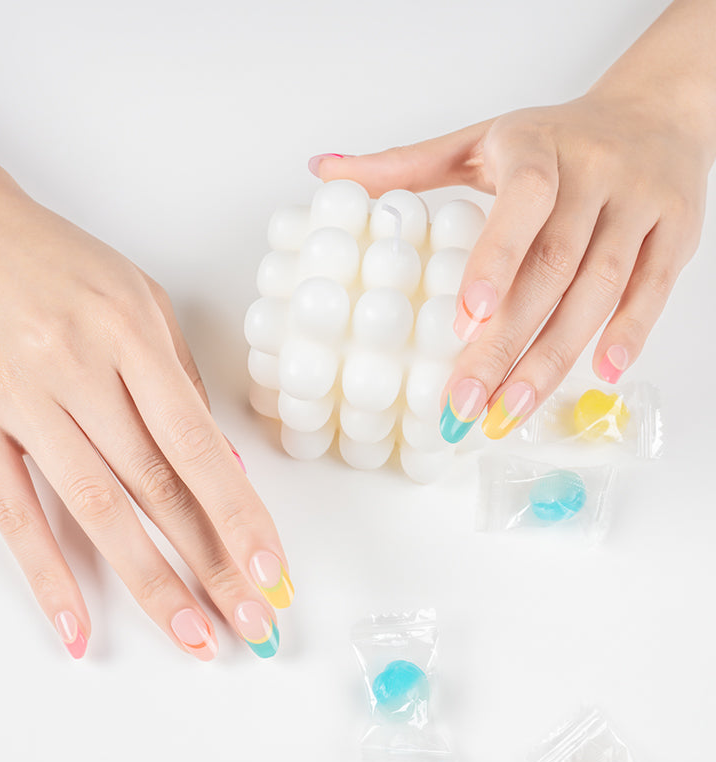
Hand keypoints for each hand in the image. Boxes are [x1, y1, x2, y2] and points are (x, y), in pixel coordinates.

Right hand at [0, 100, 291, 659]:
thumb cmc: (60, 265)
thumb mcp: (142, 302)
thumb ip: (182, 384)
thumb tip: (223, 466)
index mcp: (130, 336)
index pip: (197, 446)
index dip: (238, 514)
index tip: (269, 570)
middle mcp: (78, 370)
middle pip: (156, 488)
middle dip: (209, 564)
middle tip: (249, 621)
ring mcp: (21, 400)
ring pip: (95, 510)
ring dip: (149, 583)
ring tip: (191, 635)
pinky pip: (13, 511)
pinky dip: (46, 573)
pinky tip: (77, 624)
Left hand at [311, 0, 715, 441]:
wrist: (653, 113)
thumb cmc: (552, 137)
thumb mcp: (477, 141)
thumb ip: (405, 164)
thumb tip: (323, 170)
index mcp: (537, 151)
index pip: (523, 205)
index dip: (496, 261)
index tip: (464, 322)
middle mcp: (595, 176)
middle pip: (554, 269)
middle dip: (509, 343)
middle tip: (467, 401)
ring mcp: (640, 206)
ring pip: (601, 290)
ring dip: (556, 357)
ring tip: (512, 410)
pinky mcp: (675, 233)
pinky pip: (654, 288)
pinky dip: (630, 332)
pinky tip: (600, 376)